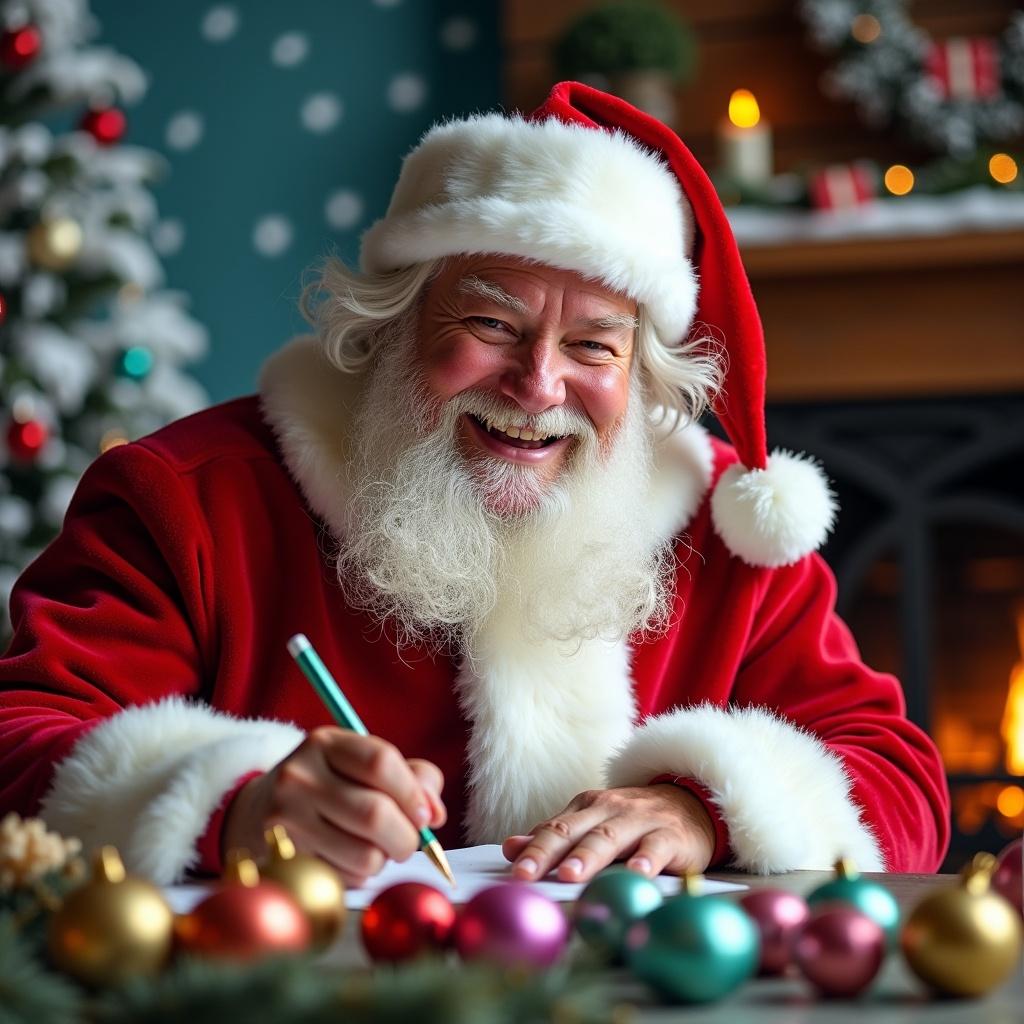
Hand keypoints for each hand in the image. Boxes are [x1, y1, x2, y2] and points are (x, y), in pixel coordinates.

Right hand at [222, 726, 445, 886]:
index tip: (426, 815)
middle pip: (375, 814)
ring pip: (364, 855)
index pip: (381, 762)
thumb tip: (435, 814)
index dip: (414, 794)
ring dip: (382, 860)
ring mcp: (285, 819)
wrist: (255, 811)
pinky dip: (358, 876)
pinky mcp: (281, 859)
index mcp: (326, 743)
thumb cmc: (329, 787)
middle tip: (407, 842)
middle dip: (406, 837)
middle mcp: (300, 776)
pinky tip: (345, 860)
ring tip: (373, 849)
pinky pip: (344, 879)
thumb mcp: (361, 766)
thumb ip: (411, 778)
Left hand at [501, 784, 714, 883]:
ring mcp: (640, 821)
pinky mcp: (671, 836)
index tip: (512, 872)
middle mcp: (609, 810)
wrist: (691, 803)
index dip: (532, 851)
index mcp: (586, 807)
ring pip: (610, 837)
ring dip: (589, 856)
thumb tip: (510, 848)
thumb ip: (555, 836)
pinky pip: (657, 848)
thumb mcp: (592, 823)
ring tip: (571, 875)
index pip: (553, 829)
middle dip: (548, 853)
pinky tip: (637, 874)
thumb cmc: (633, 822)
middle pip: (574, 832)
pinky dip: (646, 860)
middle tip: (527, 875)